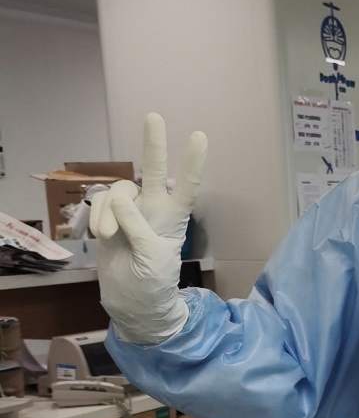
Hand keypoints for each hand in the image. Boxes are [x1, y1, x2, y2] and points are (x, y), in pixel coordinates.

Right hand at [90, 113, 206, 345]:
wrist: (131, 302)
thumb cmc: (152, 283)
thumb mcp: (151, 257)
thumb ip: (137, 226)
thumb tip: (120, 197)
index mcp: (174, 219)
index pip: (187, 187)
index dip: (192, 163)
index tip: (199, 135)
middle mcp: (153, 209)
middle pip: (155, 171)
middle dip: (154, 144)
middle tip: (154, 115)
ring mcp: (129, 212)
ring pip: (118, 191)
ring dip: (110, 213)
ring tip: (110, 238)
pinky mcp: (108, 217)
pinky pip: (100, 203)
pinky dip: (99, 218)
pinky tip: (103, 237)